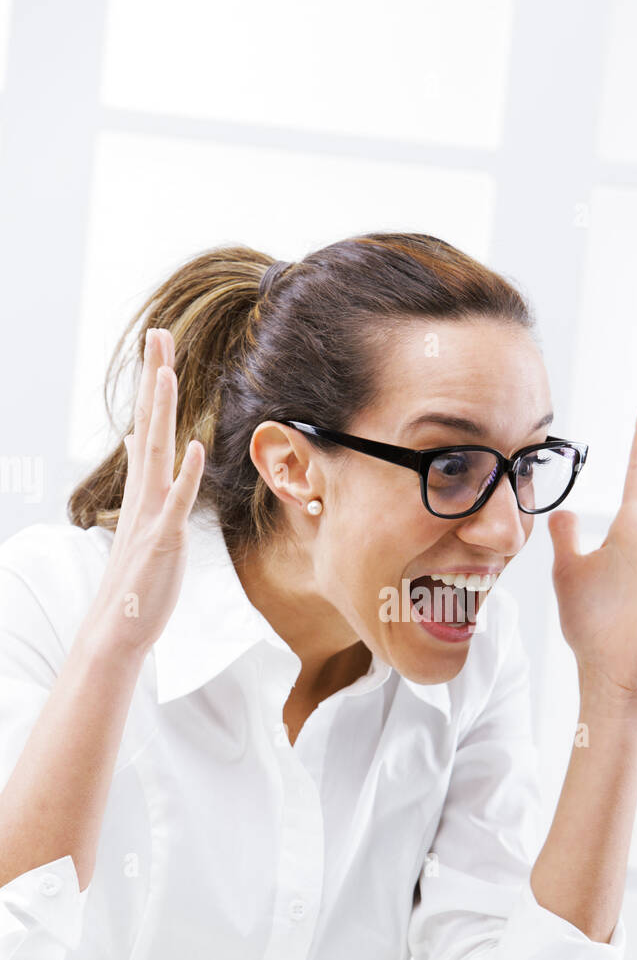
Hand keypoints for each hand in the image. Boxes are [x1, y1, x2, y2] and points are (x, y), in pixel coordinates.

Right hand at [89, 328, 205, 653]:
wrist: (120, 625)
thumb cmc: (138, 575)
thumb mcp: (144, 517)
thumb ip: (144, 478)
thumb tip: (138, 441)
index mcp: (145, 488)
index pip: (148, 425)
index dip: (154, 385)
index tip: (158, 347)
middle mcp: (145, 494)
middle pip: (150, 424)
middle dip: (155, 379)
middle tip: (157, 335)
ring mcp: (152, 515)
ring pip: (158, 453)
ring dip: (162, 412)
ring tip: (166, 373)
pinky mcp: (163, 540)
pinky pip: (176, 503)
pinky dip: (185, 475)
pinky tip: (194, 448)